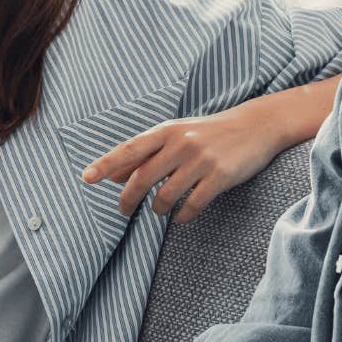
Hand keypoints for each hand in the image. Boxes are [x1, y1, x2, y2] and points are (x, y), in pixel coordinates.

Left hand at [82, 106, 283, 222]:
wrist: (255, 126)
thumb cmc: (208, 133)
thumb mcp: (175, 135)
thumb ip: (145, 154)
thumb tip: (112, 176)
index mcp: (166, 130)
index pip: (129, 149)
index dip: (106, 164)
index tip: (86, 178)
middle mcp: (181, 143)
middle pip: (143, 178)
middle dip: (128, 200)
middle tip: (124, 211)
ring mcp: (202, 160)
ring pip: (165, 196)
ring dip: (158, 209)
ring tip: (160, 210)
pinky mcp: (221, 176)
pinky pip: (192, 205)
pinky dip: (182, 216)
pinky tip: (180, 216)